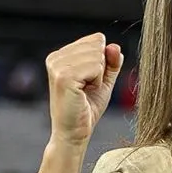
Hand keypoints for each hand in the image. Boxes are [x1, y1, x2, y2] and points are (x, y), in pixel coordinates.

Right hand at [46, 33, 123, 149]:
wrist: (74, 133)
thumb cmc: (86, 109)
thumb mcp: (103, 81)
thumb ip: (111, 62)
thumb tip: (115, 46)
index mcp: (61, 55)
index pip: (96, 39)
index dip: (101, 62)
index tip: (89, 81)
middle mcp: (55, 57)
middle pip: (98, 44)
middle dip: (100, 69)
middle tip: (87, 88)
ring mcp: (57, 66)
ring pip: (98, 56)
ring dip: (98, 77)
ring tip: (84, 91)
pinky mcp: (64, 76)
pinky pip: (96, 67)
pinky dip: (97, 82)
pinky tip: (84, 93)